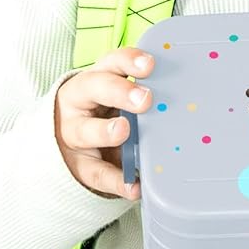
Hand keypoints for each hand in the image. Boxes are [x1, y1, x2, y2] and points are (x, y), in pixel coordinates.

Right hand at [54, 46, 156, 199]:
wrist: (64, 140)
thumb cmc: (103, 114)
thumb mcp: (116, 99)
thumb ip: (141, 98)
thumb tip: (185, 102)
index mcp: (96, 79)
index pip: (110, 62)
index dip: (129, 61)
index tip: (150, 65)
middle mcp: (79, 102)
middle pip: (94, 88)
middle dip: (119, 92)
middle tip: (145, 100)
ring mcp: (74, 134)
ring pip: (85, 131)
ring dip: (106, 131)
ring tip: (123, 132)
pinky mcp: (77, 165)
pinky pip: (95, 172)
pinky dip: (115, 180)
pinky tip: (133, 187)